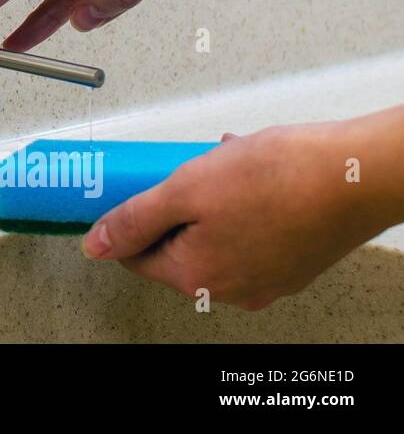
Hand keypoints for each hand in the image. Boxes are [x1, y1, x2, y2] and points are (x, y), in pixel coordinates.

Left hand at [81, 122, 400, 309]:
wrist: (356, 173)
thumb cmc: (277, 178)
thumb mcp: (184, 188)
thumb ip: (134, 219)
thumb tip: (95, 246)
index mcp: (197, 278)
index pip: (136, 256)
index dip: (131, 217)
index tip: (137, 189)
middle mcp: (232, 289)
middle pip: (176, 245)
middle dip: (176, 203)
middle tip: (188, 169)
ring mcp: (267, 278)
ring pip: (214, 233)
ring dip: (209, 196)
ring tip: (226, 163)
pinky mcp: (294, 260)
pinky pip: (249, 230)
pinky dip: (243, 200)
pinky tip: (255, 169)